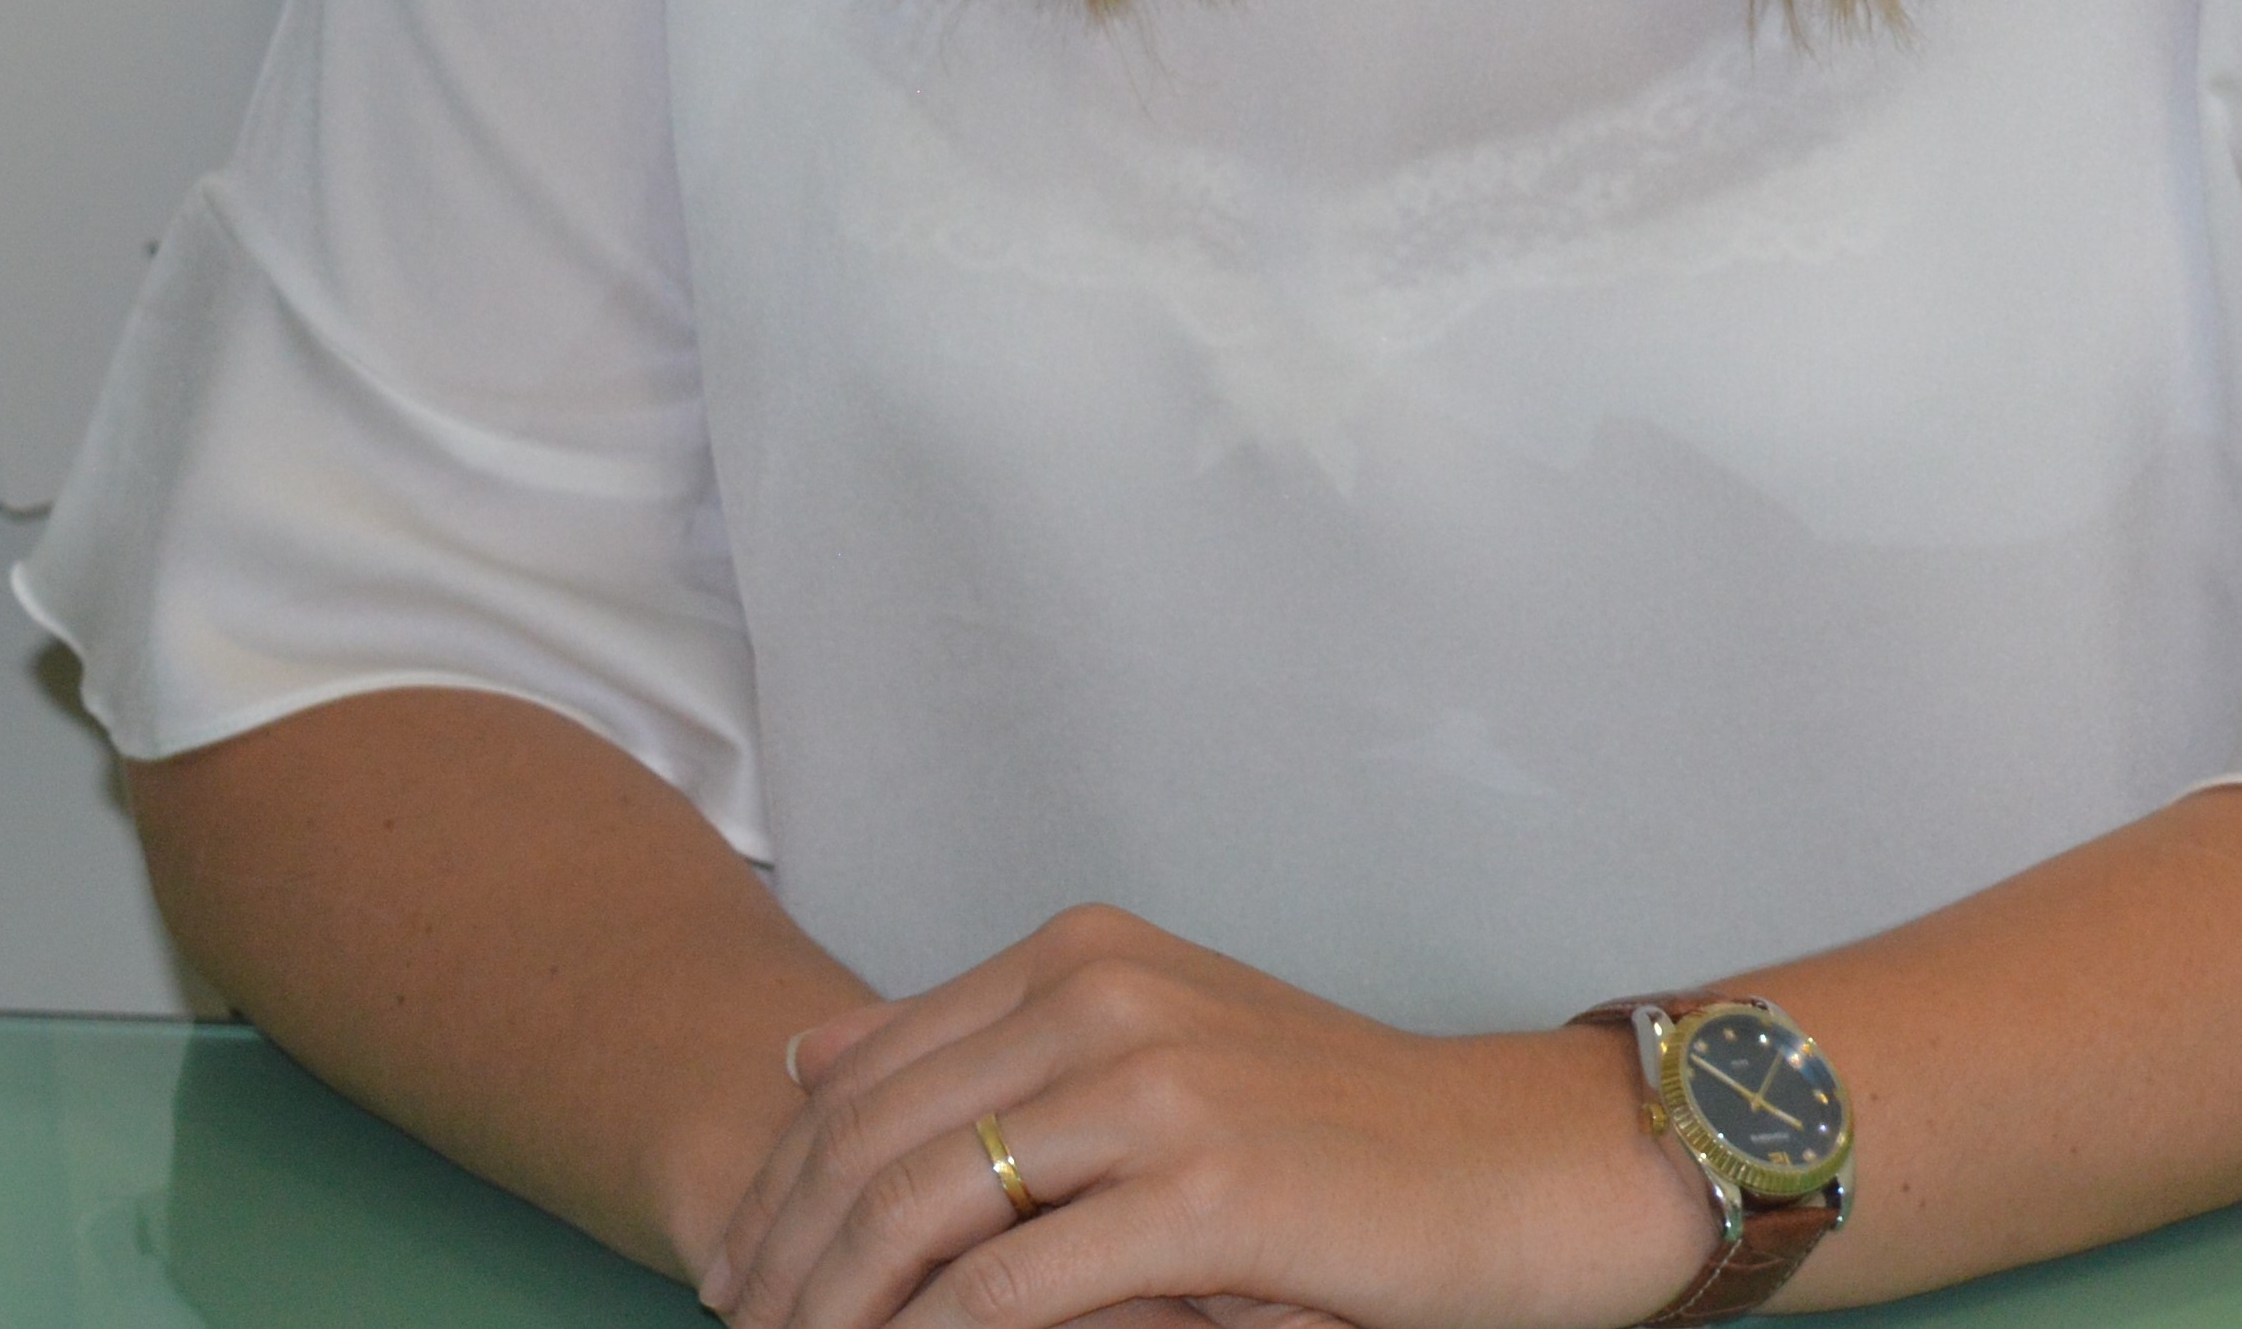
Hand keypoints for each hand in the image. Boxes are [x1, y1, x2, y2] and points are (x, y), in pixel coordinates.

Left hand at [696, 905, 1713, 1328]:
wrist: (1507, 1162)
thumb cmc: (1328, 1131)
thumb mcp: (1150, 1050)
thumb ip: (987, 1047)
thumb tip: (804, 1055)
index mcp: (1082, 950)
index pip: (862, 1071)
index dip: (775, 1187)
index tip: (734, 1279)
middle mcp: (1103, 991)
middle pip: (869, 1146)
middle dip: (781, 1265)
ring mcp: (1153, 1085)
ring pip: (915, 1215)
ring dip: (833, 1313)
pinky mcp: (1201, 1192)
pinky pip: (1006, 1292)